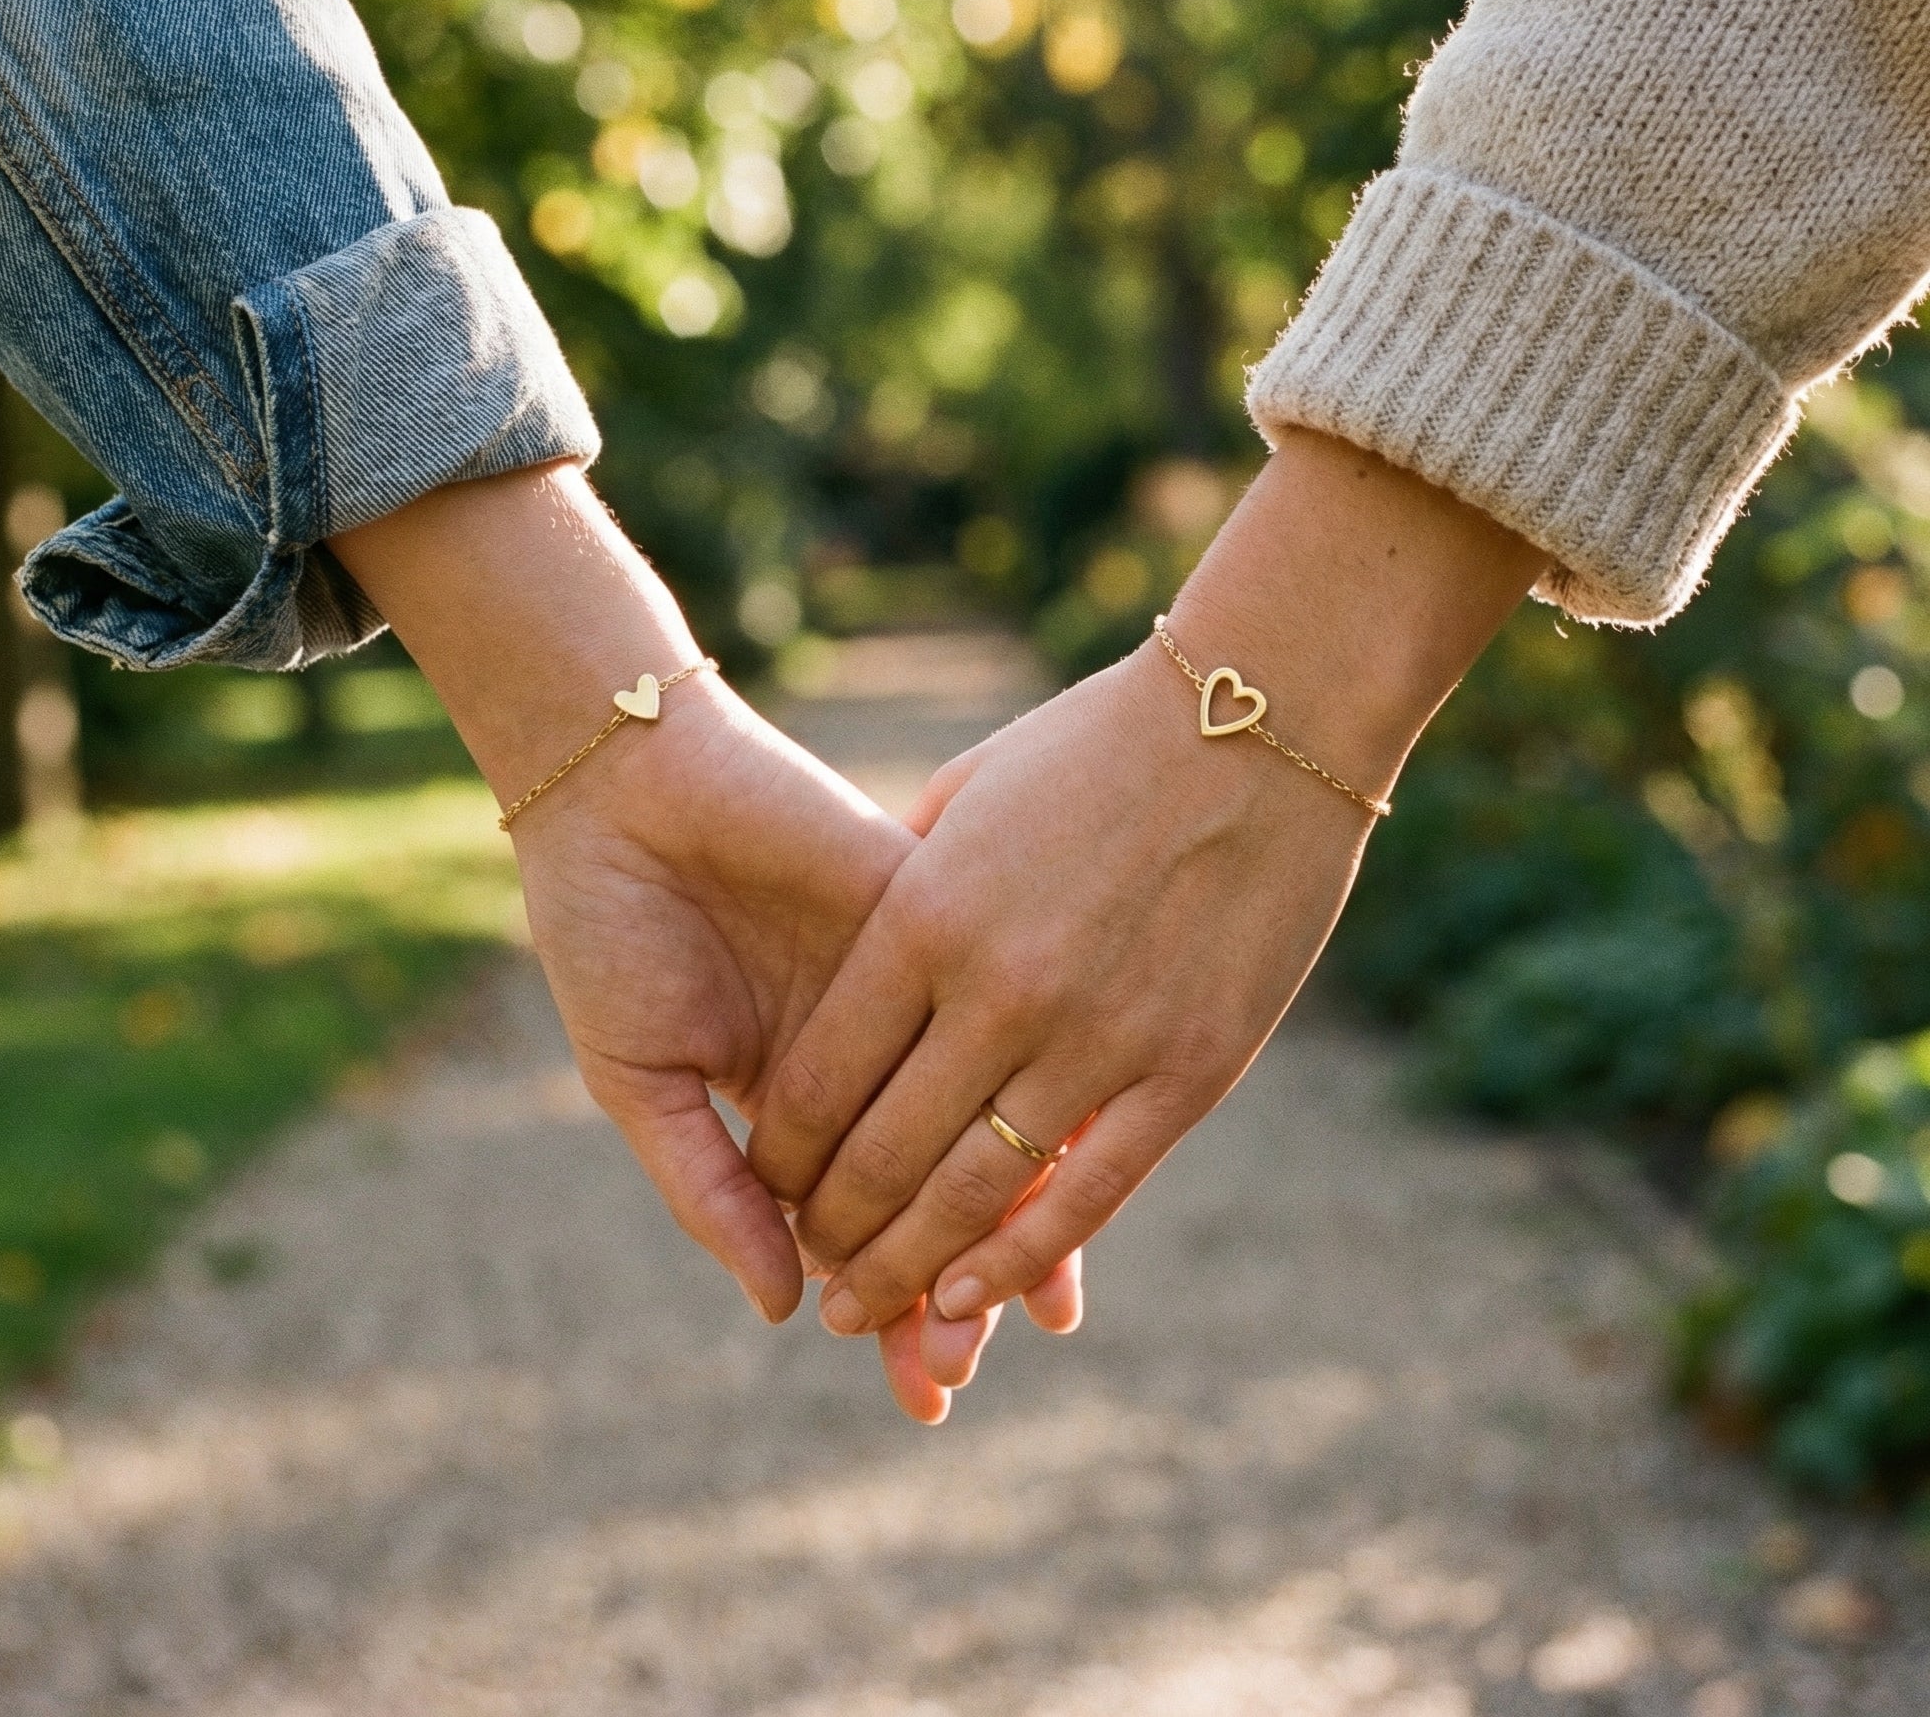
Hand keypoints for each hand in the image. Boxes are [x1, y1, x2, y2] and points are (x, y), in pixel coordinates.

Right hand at [331, 460, 1070, 1420]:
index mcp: (794, 1102)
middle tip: (984, 1368)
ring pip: (985, 1116)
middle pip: (938, 1190)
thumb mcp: (642, 1078)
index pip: (862, 1224)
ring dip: (1013, 1209)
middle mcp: (869, 1061)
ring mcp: (910, 993)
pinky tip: (1067, 1156)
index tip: (934, 1390)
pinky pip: (1001, 1014)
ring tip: (1043, 1304)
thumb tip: (786, 1307)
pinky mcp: (936, 917)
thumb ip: (711, 1188)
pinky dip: (1036, 1084)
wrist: (625, 785)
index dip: (897, 1305)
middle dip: (961, 1284)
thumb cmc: (608, 930)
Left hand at [749, 434, 1544, 1337]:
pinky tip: (973, 1294)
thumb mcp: (971, 796)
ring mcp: (1098, 1038)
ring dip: (907, 1268)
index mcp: (926, 914)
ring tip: (866, 1310)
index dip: (784, 1150)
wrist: (1261, 719)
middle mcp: (998, 990)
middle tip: (810, 1269)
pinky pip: (1085, 1195)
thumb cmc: (1100, 744)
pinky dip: (1019, 1257)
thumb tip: (860, 951)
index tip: (768, 1183)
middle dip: (830, 1228)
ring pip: (971, 1194)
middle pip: (882, 1153)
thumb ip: (907, 880)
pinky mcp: (1188, 1072)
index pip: (823, 1075)